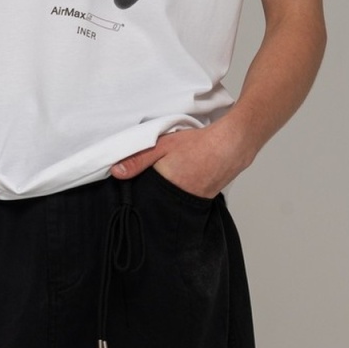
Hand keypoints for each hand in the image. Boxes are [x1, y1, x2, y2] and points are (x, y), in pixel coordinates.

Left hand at [109, 117, 253, 198]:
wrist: (233, 144)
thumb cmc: (199, 143)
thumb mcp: (163, 145)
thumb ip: (138, 159)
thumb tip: (115, 172)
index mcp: (168, 188)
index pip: (146, 202)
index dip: (141, 198)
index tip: (133, 196)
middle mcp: (182, 200)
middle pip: (161, 204)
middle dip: (155, 198)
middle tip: (153, 184)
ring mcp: (197, 201)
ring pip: (176, 201)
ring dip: (171, 194)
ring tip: (171, 180)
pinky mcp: (207, 197)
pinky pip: (190, 198)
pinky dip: (185, 191)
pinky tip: (186, 179)